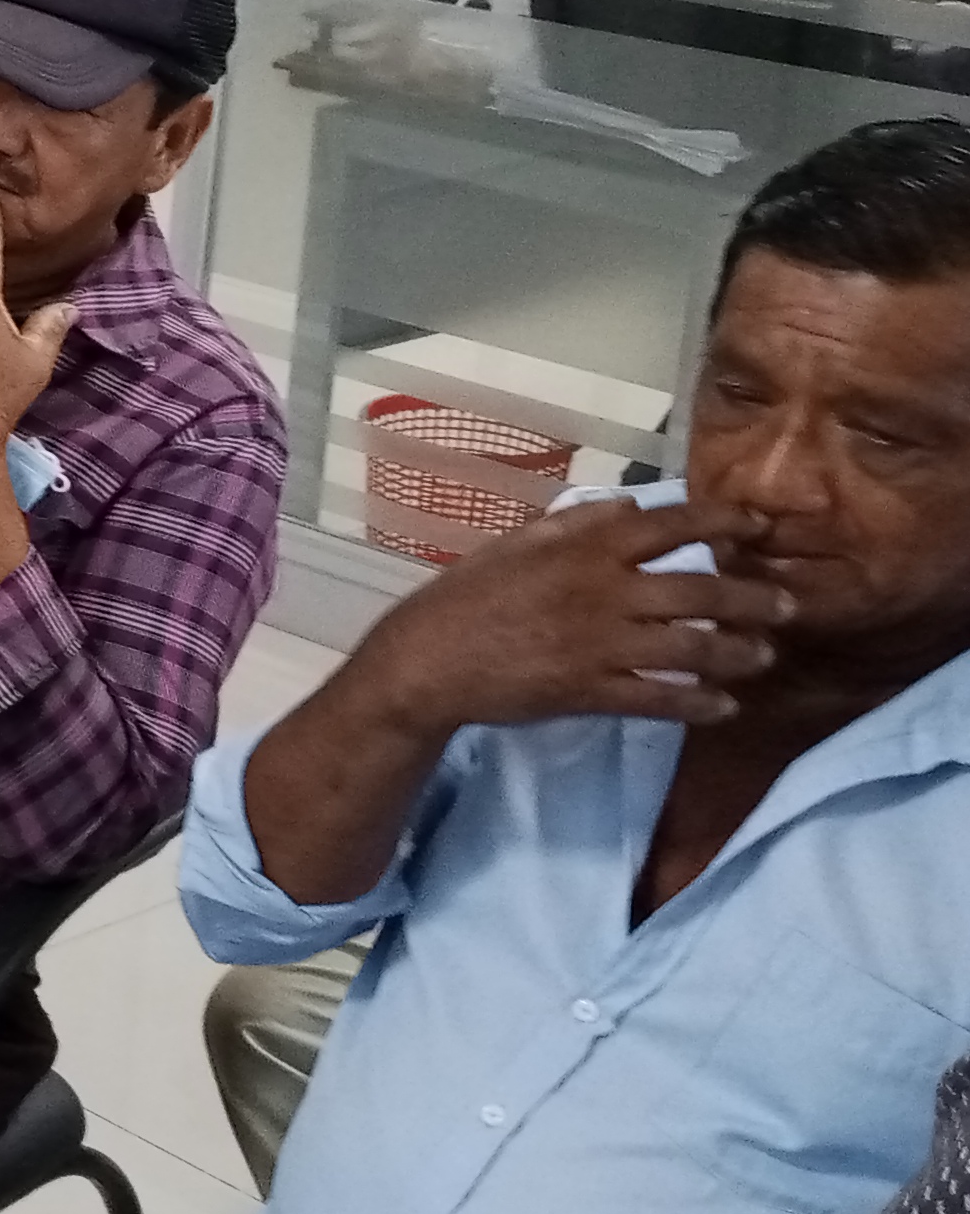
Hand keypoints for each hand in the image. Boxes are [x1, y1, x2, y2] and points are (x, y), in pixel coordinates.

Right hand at [346, 491, 791, 738]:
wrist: (427, 661)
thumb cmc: (467, 595)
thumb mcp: (518, 542)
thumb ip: (577, 522)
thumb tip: (633, 506)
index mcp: (586, 549)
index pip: (671, 526)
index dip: (724, 524)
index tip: (759, 528)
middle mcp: (604, 593)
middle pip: (699, 591)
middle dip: (752, 598)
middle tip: (788, 605)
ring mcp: (601, 645)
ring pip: (691, 648)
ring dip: (736, 653)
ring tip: (761, 656)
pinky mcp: (592, 692)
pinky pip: (660, 700)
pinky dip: (698, 705)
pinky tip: (723, 707)